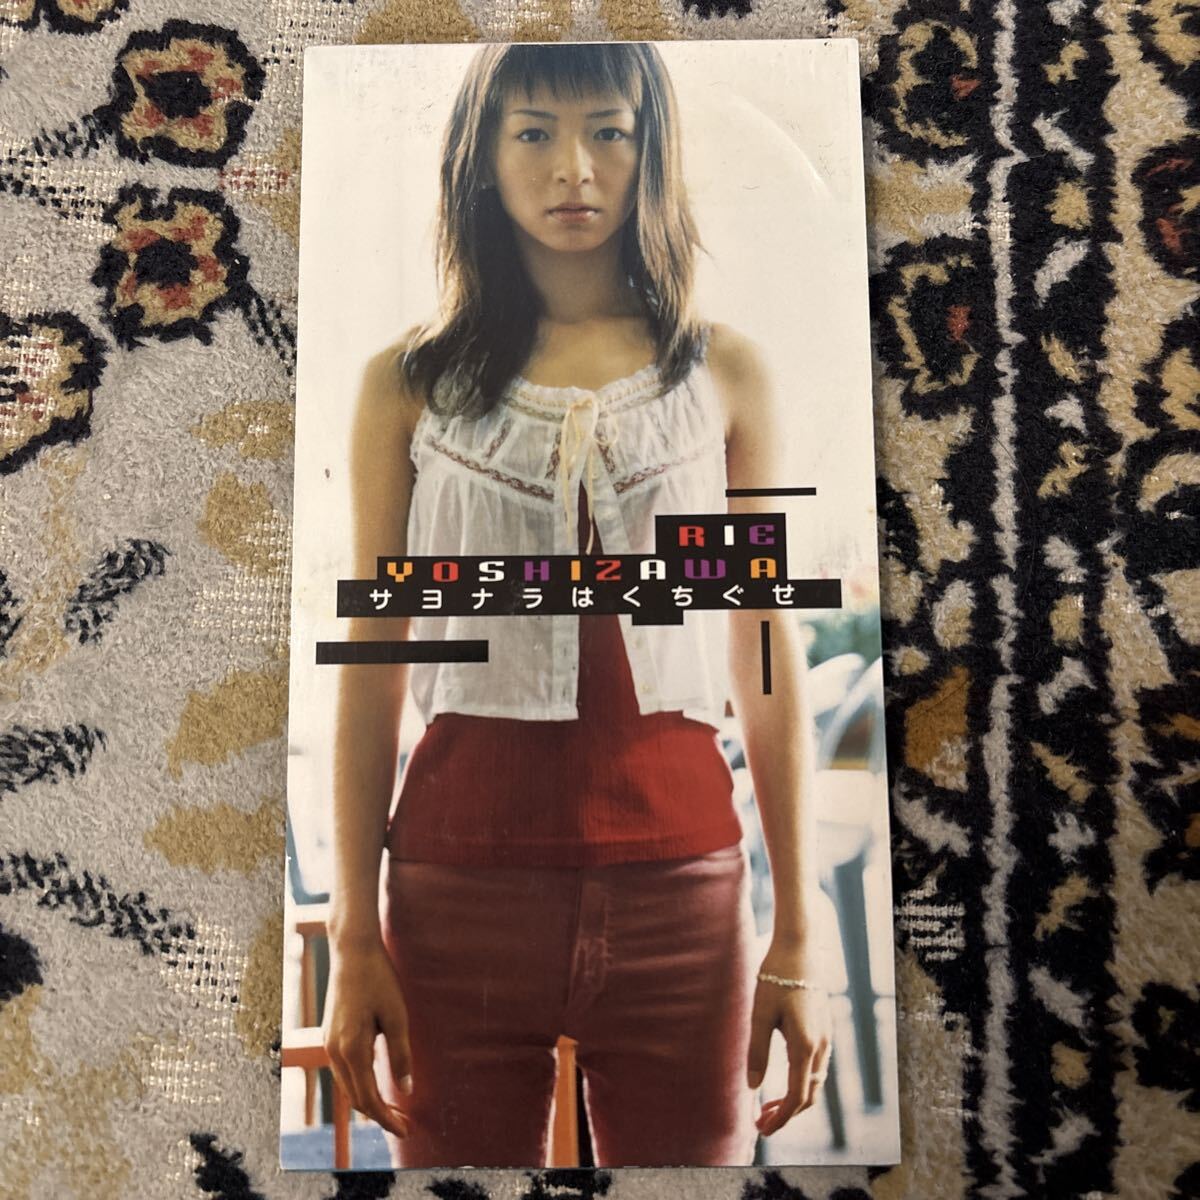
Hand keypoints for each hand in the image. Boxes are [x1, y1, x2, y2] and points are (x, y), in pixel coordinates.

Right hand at [322, 938, 413, 1139]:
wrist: (352, 950)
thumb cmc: (378, 979)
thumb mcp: (397, 1015)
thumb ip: (400, 1055)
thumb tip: (406, 1090)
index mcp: (352, 1048)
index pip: (368, 1098)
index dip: (387, 1118)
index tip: (406, 1130)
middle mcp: (334, 1050)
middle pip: (355, 1097)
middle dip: (380, 1114)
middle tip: (405, 1124)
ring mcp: (328, 1043)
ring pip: (347, 1085)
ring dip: (369, 1100)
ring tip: (393, 1109)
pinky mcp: (329, 1034)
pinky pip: (343, 1070)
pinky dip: (359, 1084)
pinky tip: (375, 1084)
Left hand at [746, 944, 831, 1137]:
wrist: (798, 948)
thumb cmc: (775, 977)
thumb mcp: (760, 1014)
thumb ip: (757, 1051)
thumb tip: (753, 1088)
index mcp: (805, 1046)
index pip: (797, 1098)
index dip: (780, 1119)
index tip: (761, 1130)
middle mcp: (821, 1046)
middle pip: (809, 1096)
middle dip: (787, 1114)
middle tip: (761, 1122)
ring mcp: (826, 1038)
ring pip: (815, 1083)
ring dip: (795, 1100)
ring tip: (769, 1106)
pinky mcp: (825, 1030)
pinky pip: (817, 1068)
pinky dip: (802, 1083)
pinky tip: (784, 1081)